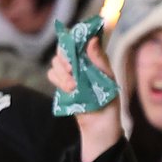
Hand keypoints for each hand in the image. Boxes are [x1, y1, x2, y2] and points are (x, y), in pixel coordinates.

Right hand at [49, 35, 120, 161]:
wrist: (100, 124)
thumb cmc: (109, 100)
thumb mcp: (108, 78)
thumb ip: (100, 59)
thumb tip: (93, 39)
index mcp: (93, 58)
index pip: (80, 39)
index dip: (74, 37)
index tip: (74, 44)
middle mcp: (80, 62)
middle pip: (64, 48)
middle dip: (65, 57)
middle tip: (72, 69)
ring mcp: (70, 73)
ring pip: (56, 62)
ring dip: (62, 72)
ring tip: (73, 86)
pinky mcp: (62, 84)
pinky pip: (52, 75)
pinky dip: (58, 80)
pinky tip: (69, 89)